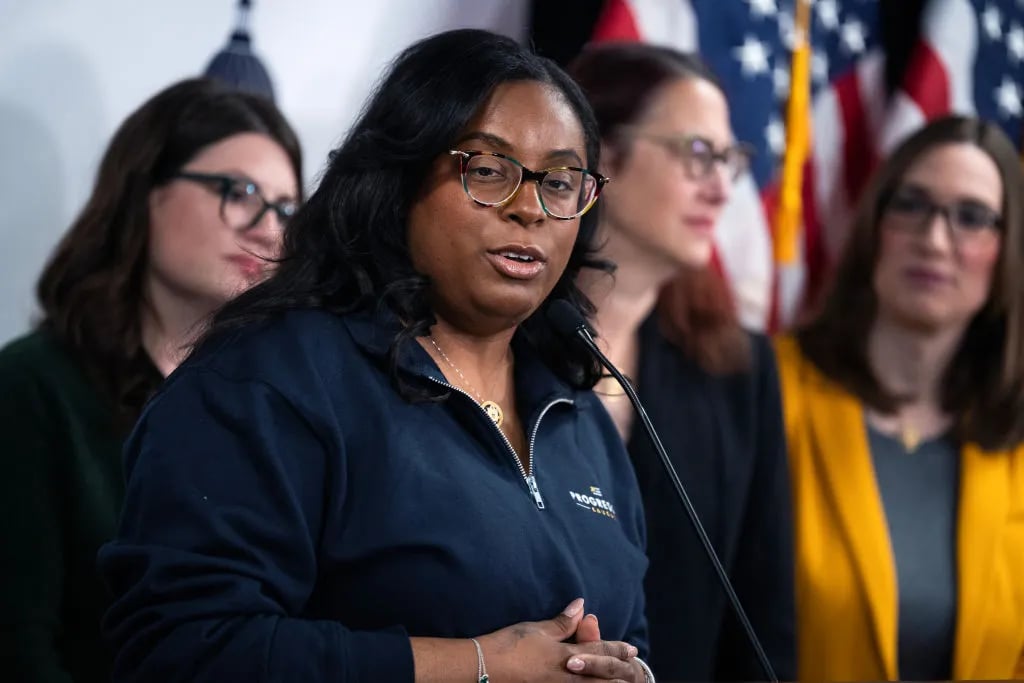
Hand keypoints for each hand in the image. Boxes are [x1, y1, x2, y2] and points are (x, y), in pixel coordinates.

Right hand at [478, 598, 644, 681]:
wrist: (483, 669)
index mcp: (566, 657)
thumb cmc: (509, 645)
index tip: (632, 649)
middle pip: (600, 677)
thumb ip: (563, 622)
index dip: (616, 649)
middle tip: (632, 671)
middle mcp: (566, 677)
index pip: (598, 652)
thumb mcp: (537, 629)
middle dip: (617, 673)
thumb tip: (581, 606)